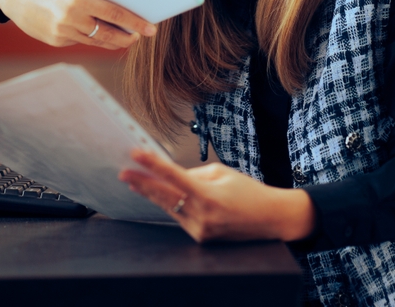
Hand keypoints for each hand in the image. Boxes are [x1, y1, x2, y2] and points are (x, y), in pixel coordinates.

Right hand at [0, 0, 155, 49]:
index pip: (114, 14)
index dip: (136, 22)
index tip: (151, 28)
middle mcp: (70, 18)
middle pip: (108, 34)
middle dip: (128, 37)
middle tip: (141, 36)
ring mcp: (62, 32)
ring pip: (95, 41)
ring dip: (113, 41)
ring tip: (126, 38)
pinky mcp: (55, 41)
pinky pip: (80, 41)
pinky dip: (92, 38)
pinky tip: (102, 35)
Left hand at [119, 149, 315, 242]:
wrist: (271, 219)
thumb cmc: (249, 191)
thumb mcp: (222, 174)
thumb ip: (194, 174)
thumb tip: (170, 175)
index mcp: (208, 195)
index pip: (173, 176)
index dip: (152, 165)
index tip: (135, 155)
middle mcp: (202, 216)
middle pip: (164, 196)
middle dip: (142, 183)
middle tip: (124, 173)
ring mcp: (201, 230)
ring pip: (170, 207)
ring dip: (154, 194)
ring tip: (135, 181)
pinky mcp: (201, 238)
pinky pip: (180, 217)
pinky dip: (171, 205)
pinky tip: (160, 195)